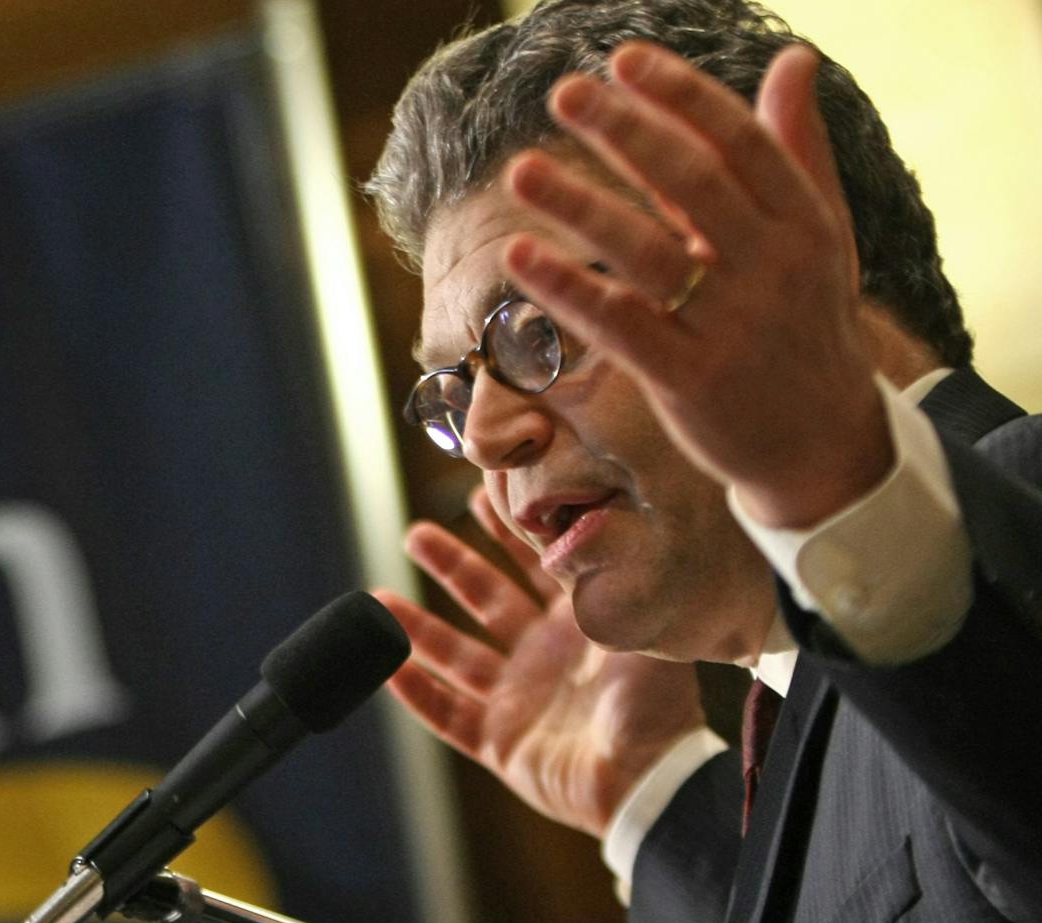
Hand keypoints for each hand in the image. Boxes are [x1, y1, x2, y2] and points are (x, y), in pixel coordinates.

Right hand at [374, 489, 703, 837]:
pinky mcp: (500, 743)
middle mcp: (543, 657)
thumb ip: (608, 579)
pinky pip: (448, 716)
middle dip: (451, 566)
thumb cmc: (656, 704)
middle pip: (485, 601)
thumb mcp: (639, 626)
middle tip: (416, 535)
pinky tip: (387, 670)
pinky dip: (417, 695)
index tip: (480, 496)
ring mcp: (519, 699)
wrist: (648, 780)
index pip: (535, 567)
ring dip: (417, 628)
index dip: (506, 533)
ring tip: (377, 599)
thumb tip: (579, 528)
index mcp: (579, 626)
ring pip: (455, 656)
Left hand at [499, 42, 892, 529]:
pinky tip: (521, 257)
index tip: (623, 59)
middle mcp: (773, 268)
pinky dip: (569, 291)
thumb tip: (792, 58)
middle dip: (626, 134)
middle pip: (693, 185)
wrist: (822, 444)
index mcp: (803, 222)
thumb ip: (794, 149)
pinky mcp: (691, 380)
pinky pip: (621, 326)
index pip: (740, 143)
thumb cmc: (805, 322)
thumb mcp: (818, 234)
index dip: (681, 97)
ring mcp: (732, 326)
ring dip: (580, 207)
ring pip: (647, 253)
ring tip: (520, 170)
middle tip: (564, 93)